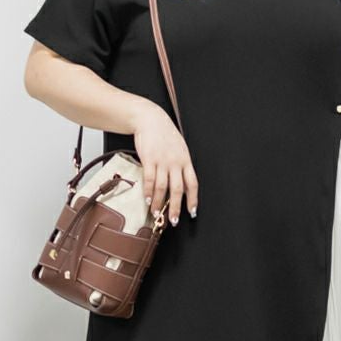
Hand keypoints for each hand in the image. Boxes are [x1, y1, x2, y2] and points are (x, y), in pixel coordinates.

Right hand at [131, 100, 198, 226]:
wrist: (151, 119)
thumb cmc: (165, 135)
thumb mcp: (179, 149)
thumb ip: (181, 166)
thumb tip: (181, 186)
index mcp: (186, 161)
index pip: (192, 184)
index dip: (193, 200)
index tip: (192, 212)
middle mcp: (176, 162)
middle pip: (178, 189)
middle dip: (175, 207)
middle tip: (172, 220)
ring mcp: (162, 161)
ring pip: (162, 187)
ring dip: (158, 202)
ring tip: (156, 213)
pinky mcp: (149, 159)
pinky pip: (149, 179)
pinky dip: (148, 192)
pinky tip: (147, 200)